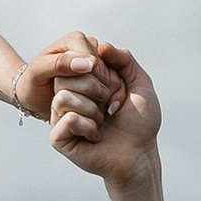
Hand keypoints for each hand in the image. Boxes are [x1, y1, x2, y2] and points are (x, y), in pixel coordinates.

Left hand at [11, 33, 122, 126]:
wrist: (33, 95)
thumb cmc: (32, 83)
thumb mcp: (39, 72)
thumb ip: (60, 64)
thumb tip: (89, 63)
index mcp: (75, 39)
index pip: (93, 58)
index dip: (89, 78)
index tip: (78, 94)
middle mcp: (89, 47)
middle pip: (105, 68)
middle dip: (96, 87)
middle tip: (82, 102)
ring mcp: (96, 61)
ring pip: (111, 78)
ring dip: (103, 94)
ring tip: (89, 106)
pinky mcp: (100, 76)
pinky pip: (113, 86)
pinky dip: (107, 98)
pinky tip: (96, 108)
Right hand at [50, 36, 165, 200]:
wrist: (139, 154)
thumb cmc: (141, 123)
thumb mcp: (140, 83)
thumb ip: (124, 60)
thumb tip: (101, 45)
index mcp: (85, 84)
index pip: (79, 62)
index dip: (102, 72)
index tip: (119, 90)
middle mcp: (70, 98)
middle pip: (66, 77)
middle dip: (97, 90)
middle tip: (111, 107)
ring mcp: (61, 118)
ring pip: (62, 96)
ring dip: (91, 108)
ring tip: (103, 121)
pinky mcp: (59, 138)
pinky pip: (66, 118)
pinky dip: (87, 125)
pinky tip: (96, 135)